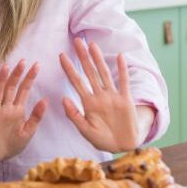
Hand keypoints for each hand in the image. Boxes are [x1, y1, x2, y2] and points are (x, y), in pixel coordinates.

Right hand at [0, 60, 46, 162]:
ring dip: (1, 80)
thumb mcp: (28, 132)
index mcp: (18, 109)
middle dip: (17, 74)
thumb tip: (45, 100)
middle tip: (23, 61)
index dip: (29, 78)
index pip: (24, 90)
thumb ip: (36, 116)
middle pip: (11, 87)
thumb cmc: (13, 143)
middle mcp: (6, 107)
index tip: (36, 65)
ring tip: (6, 67)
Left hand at [59, 38, 138, 152]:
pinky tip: (121, 56)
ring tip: (92, 45)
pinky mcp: (126, 100)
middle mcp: (100, 96)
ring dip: (99, 59)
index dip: (69, 69)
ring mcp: (113, 97)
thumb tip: (63, 99)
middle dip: (83, 57)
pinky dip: (123, 70)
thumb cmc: (102, 139)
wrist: (122, 146)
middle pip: (89, 73)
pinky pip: (124, 82)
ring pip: (104, 74)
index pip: (76, 82)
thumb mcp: (85, 130)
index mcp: (88, 103)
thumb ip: (74, 116)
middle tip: (77, 41)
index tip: (61, 56)